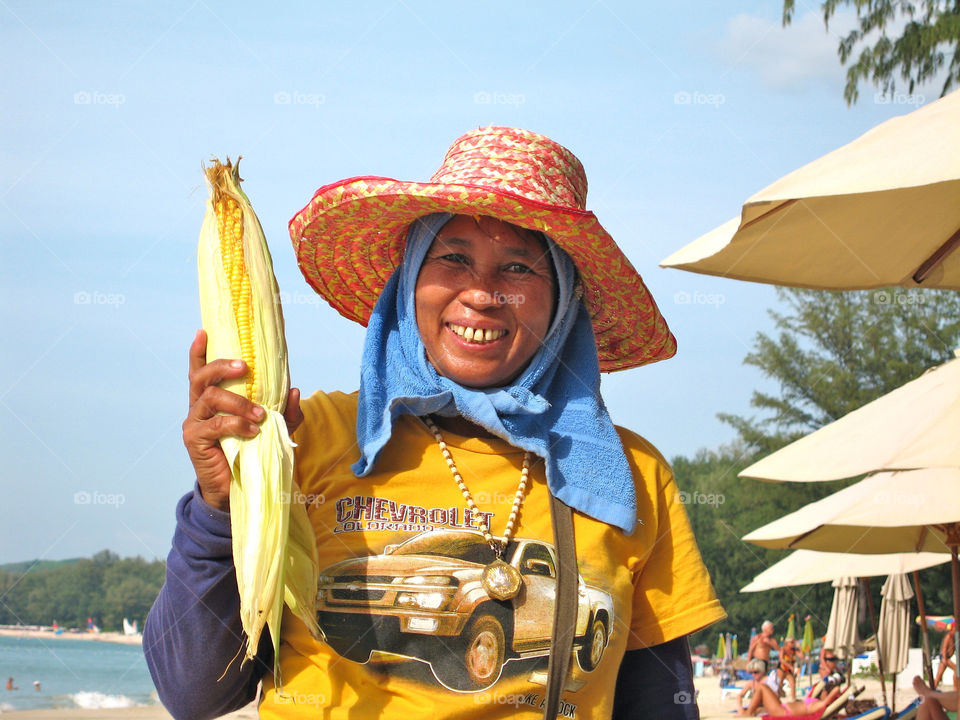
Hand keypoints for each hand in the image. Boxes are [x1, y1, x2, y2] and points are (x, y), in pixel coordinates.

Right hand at [182, 329, 302, 510]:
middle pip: (202, 377)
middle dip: (223, 366)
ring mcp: (193, 422)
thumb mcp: (275, 430)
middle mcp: (198, 407)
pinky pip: (214, 425)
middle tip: (246, 367)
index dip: (199, 351)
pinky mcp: (194, 440)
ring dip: (238, 402)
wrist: (236, 489)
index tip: (204, 331)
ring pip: (210, 397)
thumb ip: (286, 412)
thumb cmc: (252, 452)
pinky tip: (253, 430)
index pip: (200, 371)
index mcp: (212, 399)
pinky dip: (236, 424)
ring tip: (260, 414)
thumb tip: (297, 390)